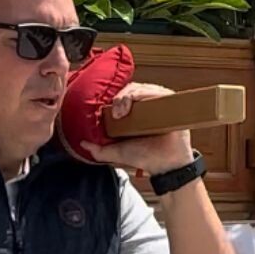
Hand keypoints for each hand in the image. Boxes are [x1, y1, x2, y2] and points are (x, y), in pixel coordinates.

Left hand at [79, 83, 197, 177]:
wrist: (166, 165)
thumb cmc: (146, 157)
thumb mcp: (118, 153)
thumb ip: (99, 150)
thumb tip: (83, 144)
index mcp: (134, 112)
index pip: (122, 96)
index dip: (114, 100)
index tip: (109, 113)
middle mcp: (146, 105)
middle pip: (131, 89)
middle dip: (120, 97)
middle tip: (116, 113)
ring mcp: (159, 102)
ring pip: (143, 88)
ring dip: (131, 94)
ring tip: (124, 110)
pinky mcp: (170, 103)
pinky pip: (159, 91)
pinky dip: (148, 93)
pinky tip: (139, 101)